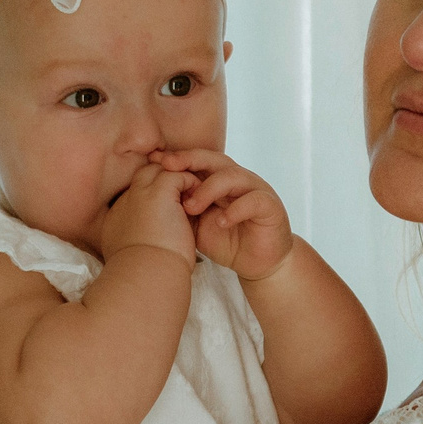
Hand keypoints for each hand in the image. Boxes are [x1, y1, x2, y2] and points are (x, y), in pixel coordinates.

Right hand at [99, 161, 199, 267]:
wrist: (147, 277)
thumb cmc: (144, 277)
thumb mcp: (130, 260)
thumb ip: (134, 246)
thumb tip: (144, 246)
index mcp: (116, 219)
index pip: (132, 197)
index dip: (149, 199)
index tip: (165, 211)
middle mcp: (124, 202)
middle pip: (142, 177)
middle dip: (161, 182)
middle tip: (181, 196)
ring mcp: (140, 194)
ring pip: (158, 171)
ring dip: (175, 181)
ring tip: (192, 197)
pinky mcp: (159, 192)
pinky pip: (176, 175)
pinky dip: (190, 183)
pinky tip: (198, 200)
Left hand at [150, 149, 292, 281]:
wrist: (258, 264)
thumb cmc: (227, 241)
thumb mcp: (197, 225)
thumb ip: (182, 209)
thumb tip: (153, 198)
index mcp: (218, 180)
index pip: (197, 161)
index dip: (176, 159)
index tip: (152, 159)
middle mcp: (237, 180)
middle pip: (214, 160)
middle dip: (189, 160)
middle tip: (167, 165)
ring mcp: (255, 190)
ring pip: (233, 176)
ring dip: (209, 189)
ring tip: (191, 206)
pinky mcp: (270, 207)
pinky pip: (253, 201)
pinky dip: (235, 210)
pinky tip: (221, 222)